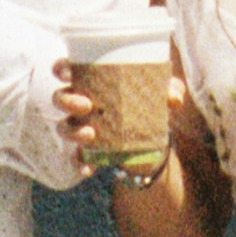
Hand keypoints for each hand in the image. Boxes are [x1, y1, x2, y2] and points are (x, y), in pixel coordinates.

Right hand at [54, 62, 204, 181]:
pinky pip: (76, 158)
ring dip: (72, 131)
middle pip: (60, 98)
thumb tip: (174, 96)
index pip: (67, 69)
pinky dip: (80, 163)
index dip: (61, 68)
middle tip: (87, 105)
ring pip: (64, 127)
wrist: (151, 139)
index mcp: (92, 80)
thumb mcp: (160, 93)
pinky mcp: (87, 151)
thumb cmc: (148, 103)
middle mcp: (81, 103)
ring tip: (90, 134)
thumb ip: (168, 88)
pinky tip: (89, 168)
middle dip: (68, 101)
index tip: (66, 71)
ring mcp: (82, 127)